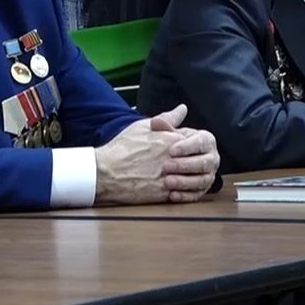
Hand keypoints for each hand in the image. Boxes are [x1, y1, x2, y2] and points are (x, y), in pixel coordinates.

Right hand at [94, 105, 218, 203]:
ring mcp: (171, 177)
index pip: (197, 140)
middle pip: (198, 161)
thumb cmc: (122, 148)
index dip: (191, 145)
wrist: (106, 171)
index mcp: (172, 140)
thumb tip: (182, 109)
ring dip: (189, 178)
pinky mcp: (165, 194)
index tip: (182, 148)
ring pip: (193, 179)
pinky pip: (183, 195)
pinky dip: (182, 192)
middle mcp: (175, 159)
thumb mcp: (143, 126)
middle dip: (194, 162)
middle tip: (183, 163)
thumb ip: (167, 118)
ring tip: (179, 176)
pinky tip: (173, 187)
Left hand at [158, 121, 220, 202]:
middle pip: (203, 163)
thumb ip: (164, 124)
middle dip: (184, 165)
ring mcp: (208, 175)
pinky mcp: (201, 190)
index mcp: (205, 140)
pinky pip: (196, 195)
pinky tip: (172, 194)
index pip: (201, 142)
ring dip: (184, 182)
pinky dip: (184, 196)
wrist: (166, 160)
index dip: (186, 146)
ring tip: (167, 181)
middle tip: (166, 166)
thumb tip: (158, 120)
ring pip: (201, 181)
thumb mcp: (166, 131)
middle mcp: (211, 158)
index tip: (171, 150)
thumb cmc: (169, 143)